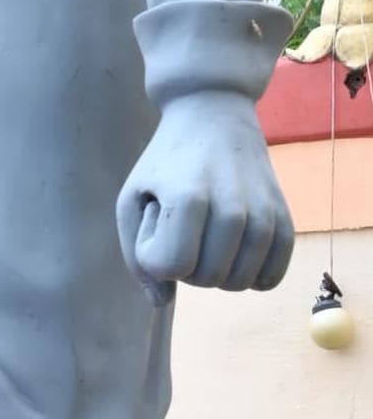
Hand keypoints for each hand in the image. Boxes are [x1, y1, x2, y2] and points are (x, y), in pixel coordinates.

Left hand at [116, 92, 294, 299]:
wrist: (214, 117)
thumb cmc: (164, 164)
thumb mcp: (132, 200)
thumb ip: (136, 257)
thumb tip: (160, 302)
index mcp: (189, 198)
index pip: (173, 266)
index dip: (155, 257)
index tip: (155, 227)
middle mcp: (233, 206)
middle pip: (206, 278)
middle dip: (185, 266)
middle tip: (183, 229)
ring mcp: (264, 212)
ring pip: (239, 283)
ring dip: (216, 272)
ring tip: (208, 236)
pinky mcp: (285, 217)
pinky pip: (272, 277)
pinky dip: (251, 277)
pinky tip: (235, 255)